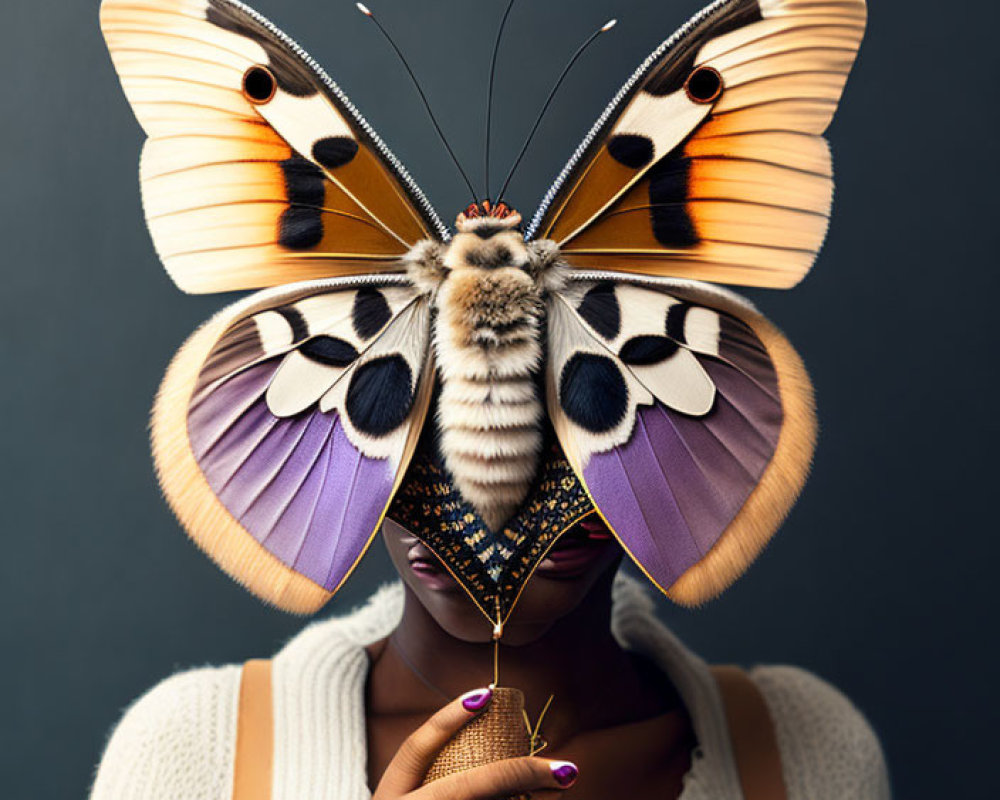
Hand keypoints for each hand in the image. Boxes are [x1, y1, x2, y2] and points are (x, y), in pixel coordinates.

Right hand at [372, 687, 578, 798]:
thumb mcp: (404, 799)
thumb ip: (435, 778)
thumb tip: (493, 739)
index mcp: (391, 797)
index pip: (416, 747)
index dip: (448, 718)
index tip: (485, 694)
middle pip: (468, 786)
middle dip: (521, 773)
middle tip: (564, 768)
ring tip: (562, 792)